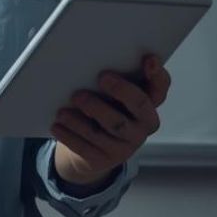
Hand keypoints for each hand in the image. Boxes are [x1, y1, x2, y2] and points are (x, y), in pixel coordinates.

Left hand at [51, 54, 170, 186]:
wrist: (92, 149)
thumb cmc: (103, 109)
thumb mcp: (112, 94)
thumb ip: (114, 78)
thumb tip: (94, 58)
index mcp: (148, 104)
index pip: (160, 87)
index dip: (157, 74)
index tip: (149, 58)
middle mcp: (143, 126)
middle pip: (139, 105)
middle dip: (121, 89)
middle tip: (102, 76)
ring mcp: (126, 145)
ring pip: (109, 128)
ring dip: (86, 116)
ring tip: (65, 108)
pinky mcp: (106, 159)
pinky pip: (87, 147)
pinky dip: (70, 135)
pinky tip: (57, 125)